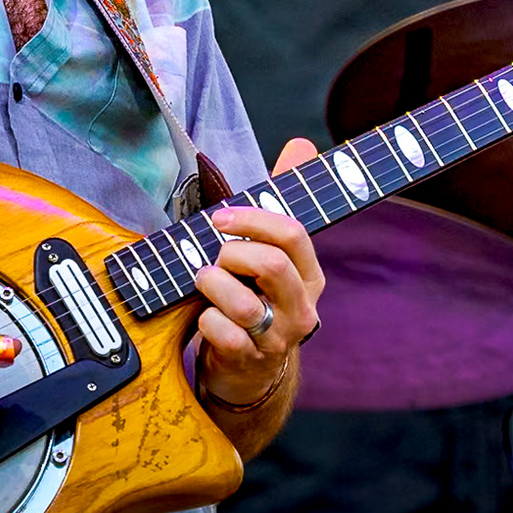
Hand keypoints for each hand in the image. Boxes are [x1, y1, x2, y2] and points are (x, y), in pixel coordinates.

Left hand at [193, 137, 324, 407]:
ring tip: (203, 284)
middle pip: (273, 264)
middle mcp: (302, 307)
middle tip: (214, 257)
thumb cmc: (256, 295)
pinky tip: (204, 319)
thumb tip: (302, 143)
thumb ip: (282, 200)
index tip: (219, 218)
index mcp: (310, 274)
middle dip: (232, 253)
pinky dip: (206, 322)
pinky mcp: (251, 362)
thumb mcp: (272, 251)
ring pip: (246, 303)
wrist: (249, 370)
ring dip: (213, 286)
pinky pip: (226, 335)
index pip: (293, 234)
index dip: (251, 219)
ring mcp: (279, 337)